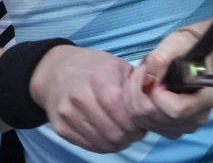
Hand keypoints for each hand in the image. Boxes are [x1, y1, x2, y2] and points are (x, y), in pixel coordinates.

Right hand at [30, 45, 146, 152]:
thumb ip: (135, 85)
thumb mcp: (116, 65)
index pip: (123, 113)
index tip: (143, 121)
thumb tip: (156, 105)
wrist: (55, 71)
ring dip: (118, 141)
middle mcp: (80, 97)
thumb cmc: (92, 67)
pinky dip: (103, 144)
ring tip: (123, 130)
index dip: (137, 122)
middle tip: (135, 129)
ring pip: (103, 143)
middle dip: (130, 135)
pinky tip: (107, 132)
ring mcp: (68, 114)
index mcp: (98, 79)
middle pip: (115, 133)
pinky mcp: (61, 128)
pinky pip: (90, 146)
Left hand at [123, 28, 212, 139]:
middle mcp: (199, 118)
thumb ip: (161, 58)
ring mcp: (185, 127)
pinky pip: (144, 124)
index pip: (177, 110)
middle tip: (142, 70)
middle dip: (141, 91)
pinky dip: (136, 105)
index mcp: (208, 98)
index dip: (157, 94)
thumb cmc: (187, 49)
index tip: (154, 77)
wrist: (191, 57)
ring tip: (143, 76)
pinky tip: (144, 89)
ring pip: (145, 120)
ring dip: (135, 96)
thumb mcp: (176, 44)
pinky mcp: (171, 130)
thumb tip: (148, 81)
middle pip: (156, 116)